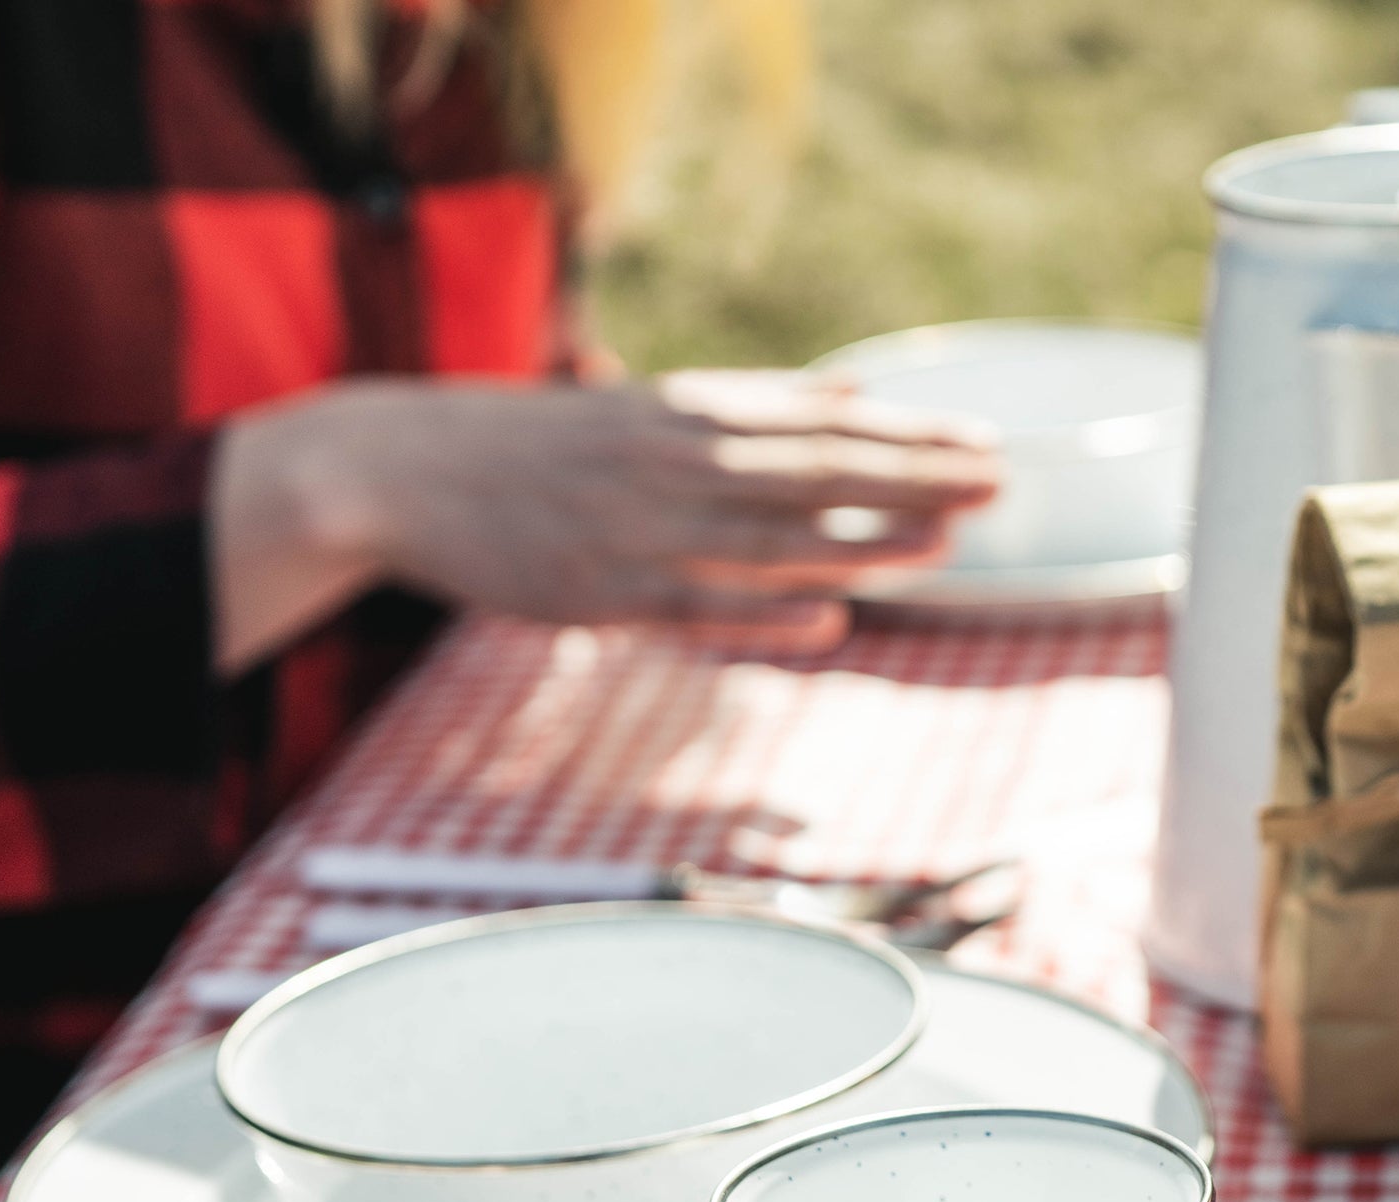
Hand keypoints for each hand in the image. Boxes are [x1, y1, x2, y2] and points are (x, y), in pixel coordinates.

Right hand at [213, 370, 1003, 667]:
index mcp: (689, 413)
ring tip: (944, 547)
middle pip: (815, 471)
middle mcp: (674, 462)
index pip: (825, 422)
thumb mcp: (655, 408)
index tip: (990, 446)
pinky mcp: (604, 592)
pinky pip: (700, 604)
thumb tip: (860, 390)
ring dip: (861, 542)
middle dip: (910, 478)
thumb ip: (761, 405)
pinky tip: (831, 613)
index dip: (912, 437)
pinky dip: (766, 608)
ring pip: (768, 539)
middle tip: (997, 484)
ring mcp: (640, 529)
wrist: (400, 470)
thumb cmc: (546, 445)